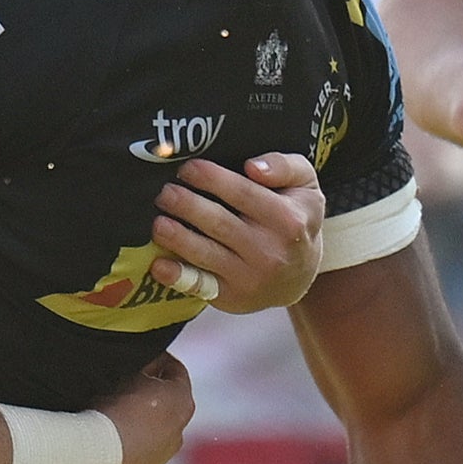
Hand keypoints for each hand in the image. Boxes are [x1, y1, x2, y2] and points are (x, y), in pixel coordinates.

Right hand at [95, 356, 193, 463]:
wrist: (93, 462)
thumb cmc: (110, 411)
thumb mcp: (126, 374)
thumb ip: (140, 367)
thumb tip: (143, 366)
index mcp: (181, 401)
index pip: (175, 371)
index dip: (157, 360)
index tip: (140, 356)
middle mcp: (178, 434)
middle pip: (167, 406)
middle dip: (148, 395)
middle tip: (119, 385)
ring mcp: (158, 463)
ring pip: (150, 437)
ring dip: (135, 427)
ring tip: (105, 417)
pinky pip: (131, 462)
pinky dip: (121, 452)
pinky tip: (99, 445)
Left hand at [150, 151, 323, 312]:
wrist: (301, 274)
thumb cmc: (295, 218)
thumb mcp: (305, 187)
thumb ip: (283, 166)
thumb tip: (252, 167)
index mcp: (287, 219)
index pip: (243, 193)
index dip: (211, 178)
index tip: (188, 168)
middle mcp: (269, 251)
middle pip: (220, 223)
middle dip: (187, 205)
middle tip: (165, 192)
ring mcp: (249, 277)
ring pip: (206, 254)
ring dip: (177, 237)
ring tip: (158, 222)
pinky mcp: (231, 296)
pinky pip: (200, 286)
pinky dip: (178, 277)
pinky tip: (159, 265)